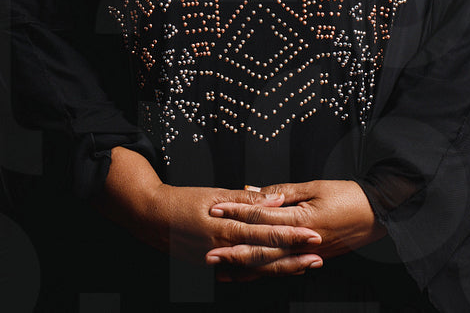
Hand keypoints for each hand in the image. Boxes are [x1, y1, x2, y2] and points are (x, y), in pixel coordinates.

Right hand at [96, 147, 323, 274]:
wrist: (150, 217)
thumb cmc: (182, 201)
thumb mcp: (215, 194)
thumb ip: (248, 200)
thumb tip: (277, 198)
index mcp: (224, 226)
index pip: (264, 232)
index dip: (290, 234)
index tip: (313, 235)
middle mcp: (221, 248)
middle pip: (263, 255)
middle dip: (293, 256)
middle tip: (318, 255)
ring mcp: (214, 262)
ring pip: (254, 268)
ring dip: (280, 268)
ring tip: (305, 265)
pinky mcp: (208, 269)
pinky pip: (238, 274)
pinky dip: (258, 273)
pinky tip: (276, 271)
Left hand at [206, 179, 384, 279]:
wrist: (380, 213)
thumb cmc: (350, 196)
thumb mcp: (315, 186)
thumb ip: (282, 192)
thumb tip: (254, 192)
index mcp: (301, 220)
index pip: (261, 216)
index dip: (236, 213)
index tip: (215, 210)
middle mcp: (303, 241)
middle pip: (261, 248)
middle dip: (233, 251)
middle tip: (208, 253)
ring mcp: (308, 253)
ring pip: (271, 264)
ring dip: (245, 267)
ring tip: (222, 270)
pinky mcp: (314, 258)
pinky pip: (285, 267)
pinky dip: (265, 271)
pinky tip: (251, 274)